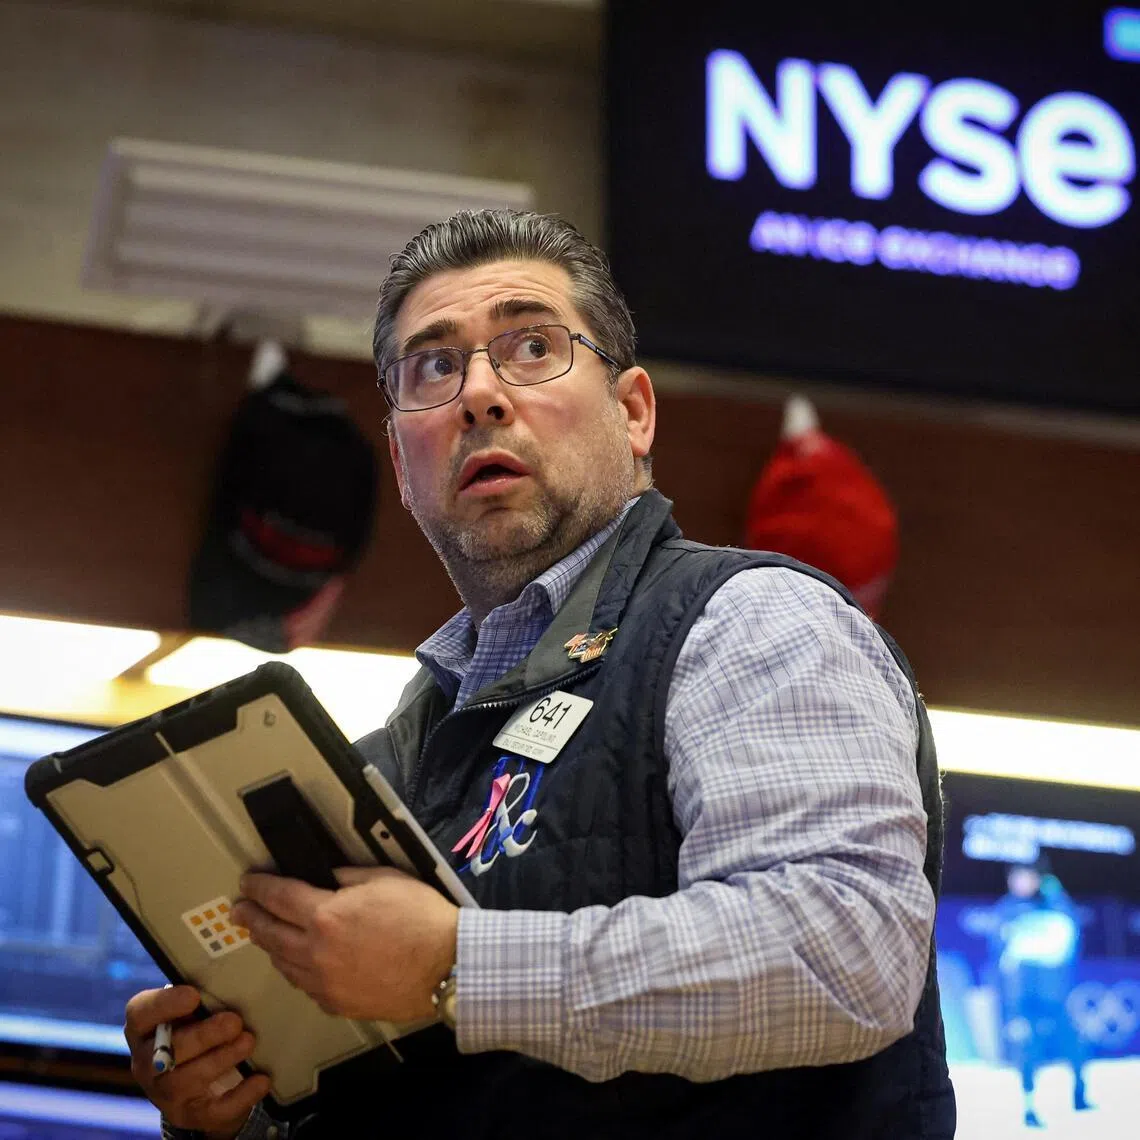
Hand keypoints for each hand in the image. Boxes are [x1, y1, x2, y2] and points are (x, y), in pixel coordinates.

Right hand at [124, 985, 270, 1139]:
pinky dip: (240, 1096)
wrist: (200, 1083)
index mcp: (145, 1029)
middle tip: (235, 1021)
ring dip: (220, 1059)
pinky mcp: (190, 1114)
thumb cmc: (198, 1029)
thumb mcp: (194, 1010)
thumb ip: (205, 993)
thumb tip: (237, 970)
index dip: (164, 1004)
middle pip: (167, 1050)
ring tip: (248, 1041)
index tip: (193, 994)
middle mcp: (148, 1063)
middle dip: (203, 1035)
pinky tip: (261, 1080)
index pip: (140, 1014)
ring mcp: (165, 1093)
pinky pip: (213, 1111)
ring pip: (185, 1081)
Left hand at [231, 866, 458, 1022]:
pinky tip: (299, 964)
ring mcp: (324, 983)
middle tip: (240, 910)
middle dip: (251, 918)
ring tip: (265, 936)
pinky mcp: (337, 1003)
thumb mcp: (384, 878)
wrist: (446, 966)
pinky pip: (306, 986)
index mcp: (325, 915)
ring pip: (283, 964)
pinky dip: (297, 971)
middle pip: (270, 933)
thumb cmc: (421, 917)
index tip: (248, 882)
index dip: (259, 887)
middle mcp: (315, 951)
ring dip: (270, 946)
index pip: (278, 897)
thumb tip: (326, 877)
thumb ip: (346, 876)